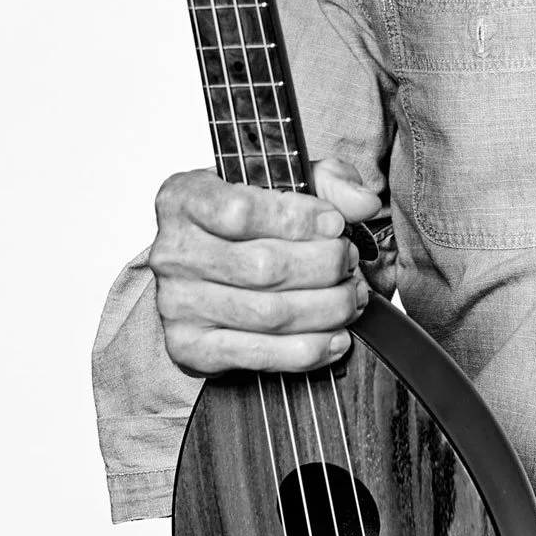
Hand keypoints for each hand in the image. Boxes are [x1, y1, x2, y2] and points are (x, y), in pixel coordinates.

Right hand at [150, 156, 381, 375]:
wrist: (204, 270)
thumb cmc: (244, 221)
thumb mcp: (282, 181)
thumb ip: (327, 180)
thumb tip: (363, 202)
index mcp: (185, 198)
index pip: (241, 211)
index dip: (299, 220)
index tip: (336, 224)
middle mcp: (173, 253)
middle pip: (264, 267)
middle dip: (325, 266)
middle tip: (350, 262)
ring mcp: (177, 304)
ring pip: (269, 314)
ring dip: (327, 308)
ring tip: (352, 297)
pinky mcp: (191, 348)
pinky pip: (260, 355)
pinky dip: (309, 350)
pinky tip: (336, 337)